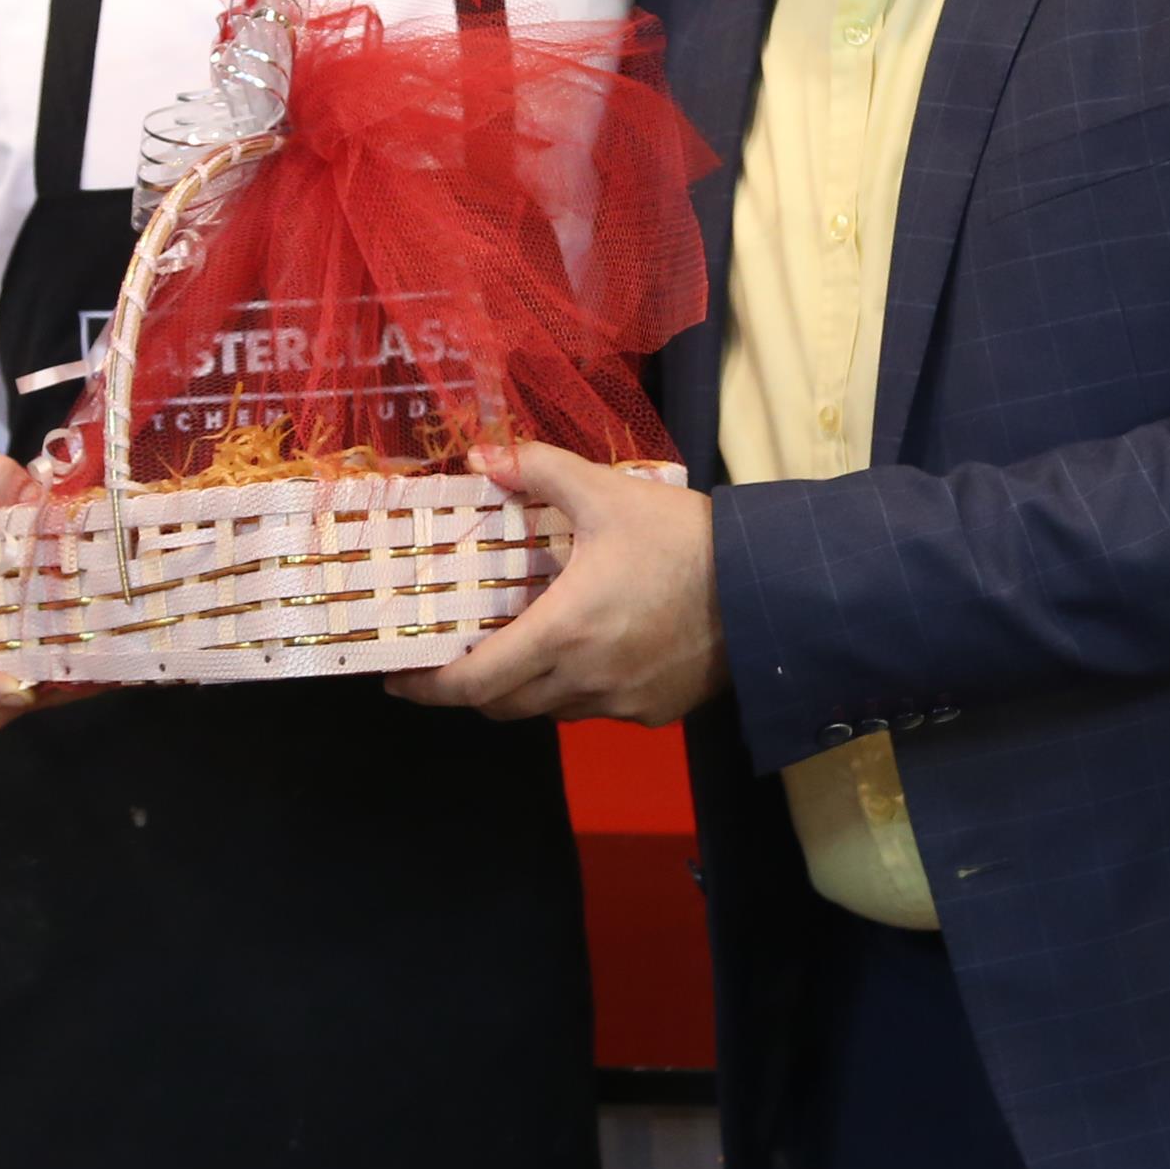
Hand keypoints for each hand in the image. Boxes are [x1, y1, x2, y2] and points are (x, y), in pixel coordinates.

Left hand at [395, 440, 729, 728]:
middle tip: (452, 659)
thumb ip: (538, 470)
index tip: (399, 680)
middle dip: (471, 688)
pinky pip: (595, 710)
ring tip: (520, 647)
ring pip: (549, 711)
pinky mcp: (655, 713)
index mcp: (563, 632)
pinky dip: (576, 689)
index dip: (429, 688)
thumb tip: (482, 455)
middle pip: (503, 706)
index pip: (475, 683)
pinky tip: (589, 651)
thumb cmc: (686, 539)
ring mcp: (621, 703)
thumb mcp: (608, 493)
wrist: (770, 585)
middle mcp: (584, 680)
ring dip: (525, 688)